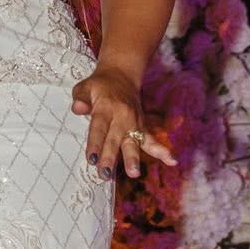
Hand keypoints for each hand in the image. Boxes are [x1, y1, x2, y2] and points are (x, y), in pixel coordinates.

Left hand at [70, 62, 175, 181]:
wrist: (122, 74)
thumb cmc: (99, 85)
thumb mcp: (85, 86)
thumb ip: (81, 98)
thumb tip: (78, 108)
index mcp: (105, 107)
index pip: (99, 127)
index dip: (95, 143)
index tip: (91, 159)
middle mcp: (121, 116)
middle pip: (115, 139)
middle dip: (110, 157)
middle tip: (106, 174)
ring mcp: (134, 122)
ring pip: (133, 142)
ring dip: (133, 158)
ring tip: (134, 173)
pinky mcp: (142, 126)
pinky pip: (151, 140)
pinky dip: (162, 150)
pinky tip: (172, 161)